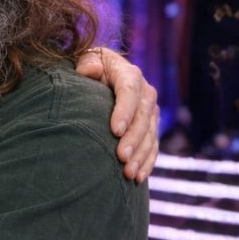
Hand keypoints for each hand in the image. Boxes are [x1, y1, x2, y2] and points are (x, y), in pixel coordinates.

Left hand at [74, 48, 158, 182]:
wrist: (103, 75)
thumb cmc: (88, 69)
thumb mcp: (85, 61)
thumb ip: (87, 65)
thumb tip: (90, 70)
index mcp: (128, 74)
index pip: (129, 91)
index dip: (124, 111)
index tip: (115, 131)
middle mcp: (144, 92)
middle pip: (143, 117)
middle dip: (133, 139)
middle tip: (121, 158)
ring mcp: (150, 110)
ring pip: (150, 134)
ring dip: (140, 155)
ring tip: (128, 173)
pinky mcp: (151, 127)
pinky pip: (153, 146)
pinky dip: (146, 162)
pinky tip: (137, 178)